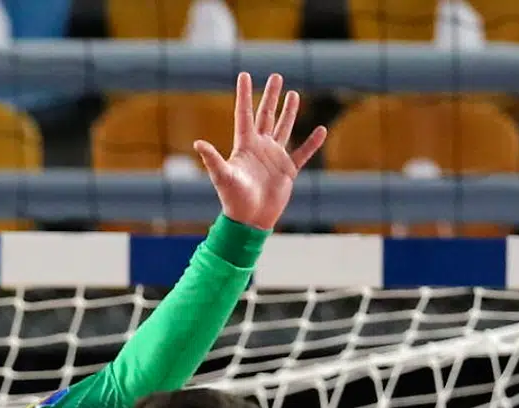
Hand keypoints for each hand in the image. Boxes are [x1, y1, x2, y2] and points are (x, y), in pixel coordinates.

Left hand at [195, 72, 327, 231]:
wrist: (249, 220)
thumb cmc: (233, 199)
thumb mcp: (222, 177)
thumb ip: (212, 159)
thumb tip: (198, 143)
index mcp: (244, 146)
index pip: (244, 114)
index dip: (244, 95)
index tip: (244, 75)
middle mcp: (260, 148)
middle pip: (266, 116)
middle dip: (270, 96)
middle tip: (275, 76)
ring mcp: (274, 158)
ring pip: (283, 128)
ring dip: (289, 112)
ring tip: (293, 94)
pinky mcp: (287, 170)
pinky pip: (302, 153)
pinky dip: (312, 143)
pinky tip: (320, 130)